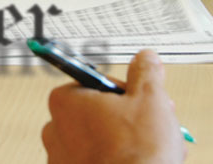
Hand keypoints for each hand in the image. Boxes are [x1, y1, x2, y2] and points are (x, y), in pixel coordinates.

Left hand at [41, 49, 185, 163]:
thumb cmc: (136, 152)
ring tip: (153, 150)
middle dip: (133, 116)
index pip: (100, 83)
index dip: (131, 92)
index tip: (147, 100)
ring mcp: (60, 157)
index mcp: (66, 100)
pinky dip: (119, 160)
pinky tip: (139, 163)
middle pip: (101, 111)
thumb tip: (145, 58)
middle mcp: (55, 127)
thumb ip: (145, 73)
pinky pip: (98, 160)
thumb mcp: (150, 99)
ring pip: (102, 138)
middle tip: (157, 125)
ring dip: (129, 140)